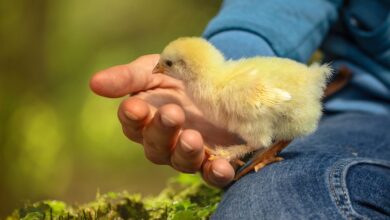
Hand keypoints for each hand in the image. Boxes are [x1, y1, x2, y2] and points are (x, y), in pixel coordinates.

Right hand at [90, 54, 241, 186]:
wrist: (218, 79)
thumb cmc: (178, 74)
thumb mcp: (154, 69)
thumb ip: (128, 77)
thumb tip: (94, 83)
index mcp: (146, 117)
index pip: (133, 122)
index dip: (133, 116)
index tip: (136, 107)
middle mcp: (164, 140)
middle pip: (156, 145)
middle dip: (162, 131)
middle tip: (172, 113)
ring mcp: (189, 152)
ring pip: (181, 162)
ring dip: (186, 153)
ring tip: (193, 138)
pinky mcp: (215, 159)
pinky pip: (213, 173)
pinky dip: (217, 173)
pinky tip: (223, 167)